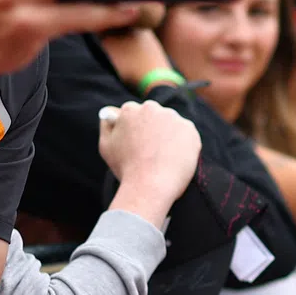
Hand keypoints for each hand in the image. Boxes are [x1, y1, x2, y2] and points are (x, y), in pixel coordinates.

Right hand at [102, 100, 201, 227]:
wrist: (150, 186)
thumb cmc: (126, 169)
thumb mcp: (106, 146)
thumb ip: (106, 125)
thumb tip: (110, 114)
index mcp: (130, 110)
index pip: (133, 113)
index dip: (136, 129)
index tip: (138, 142)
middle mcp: (152, 108)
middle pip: (153, 115)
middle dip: (153, 129)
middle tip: (151, 151)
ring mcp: (173, 117)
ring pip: (171, 124)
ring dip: (168, 136)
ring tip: (162, 158)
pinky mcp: (189, 129)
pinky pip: (186, 135)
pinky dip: (183, 145)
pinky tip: (174, 159)